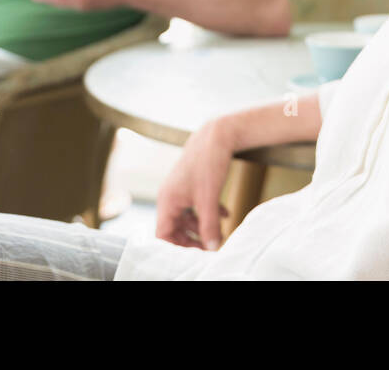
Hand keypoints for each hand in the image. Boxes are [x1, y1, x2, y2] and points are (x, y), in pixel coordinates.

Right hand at [156, 119, 234, 249]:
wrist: (216, 135)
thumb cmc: (208, 163)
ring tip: (219, 234)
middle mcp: (170, 196)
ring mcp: (180, 189)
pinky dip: (208, 212)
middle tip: (207, 248)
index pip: (162, 233)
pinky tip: (225, 215)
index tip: (193, 253)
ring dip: (201, 227)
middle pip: (174, 227)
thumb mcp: (209, 198)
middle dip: (190, 239)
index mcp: (168, 200)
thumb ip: (209, 225)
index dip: (176, 246)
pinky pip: (195, 204)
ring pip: (186, 216)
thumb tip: (212, 248)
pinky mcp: (191, 183)